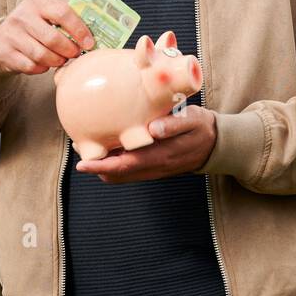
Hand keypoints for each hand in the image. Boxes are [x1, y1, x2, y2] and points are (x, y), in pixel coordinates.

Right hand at [0, 0, 94, 74]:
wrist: (0, 38)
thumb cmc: (34, 26)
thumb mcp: (46, 14)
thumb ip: (67, 19)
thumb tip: (94, 36)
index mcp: (37, 1)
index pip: (62, 12)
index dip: (79, 30)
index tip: (89, 43)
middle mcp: (22, 15)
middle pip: (53, 38)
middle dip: (69, 50)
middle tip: (75, 54)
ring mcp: (11, 34)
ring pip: (42, 55)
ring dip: (57, 61)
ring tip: (61, 59)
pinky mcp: (5, 52)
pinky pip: (31, 66)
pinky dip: (42, 68)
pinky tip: (44, 64)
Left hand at [76, 106, 217, 183]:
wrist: (215, 145)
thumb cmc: (202, 128)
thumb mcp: (193, 120)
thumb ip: (174, 124)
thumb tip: (153, 128)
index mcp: (161, 156)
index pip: (126, 166)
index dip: (102, 167)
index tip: (82, 163)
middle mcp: (154, 168)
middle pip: (117, 175)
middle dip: (96, 166)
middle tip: (80, 145)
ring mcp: (153, 170)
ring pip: (120, 175)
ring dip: (103, 165)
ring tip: (89, 145)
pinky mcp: (152, 168)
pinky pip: (127, 171)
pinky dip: (113, 163)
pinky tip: (109, 146)